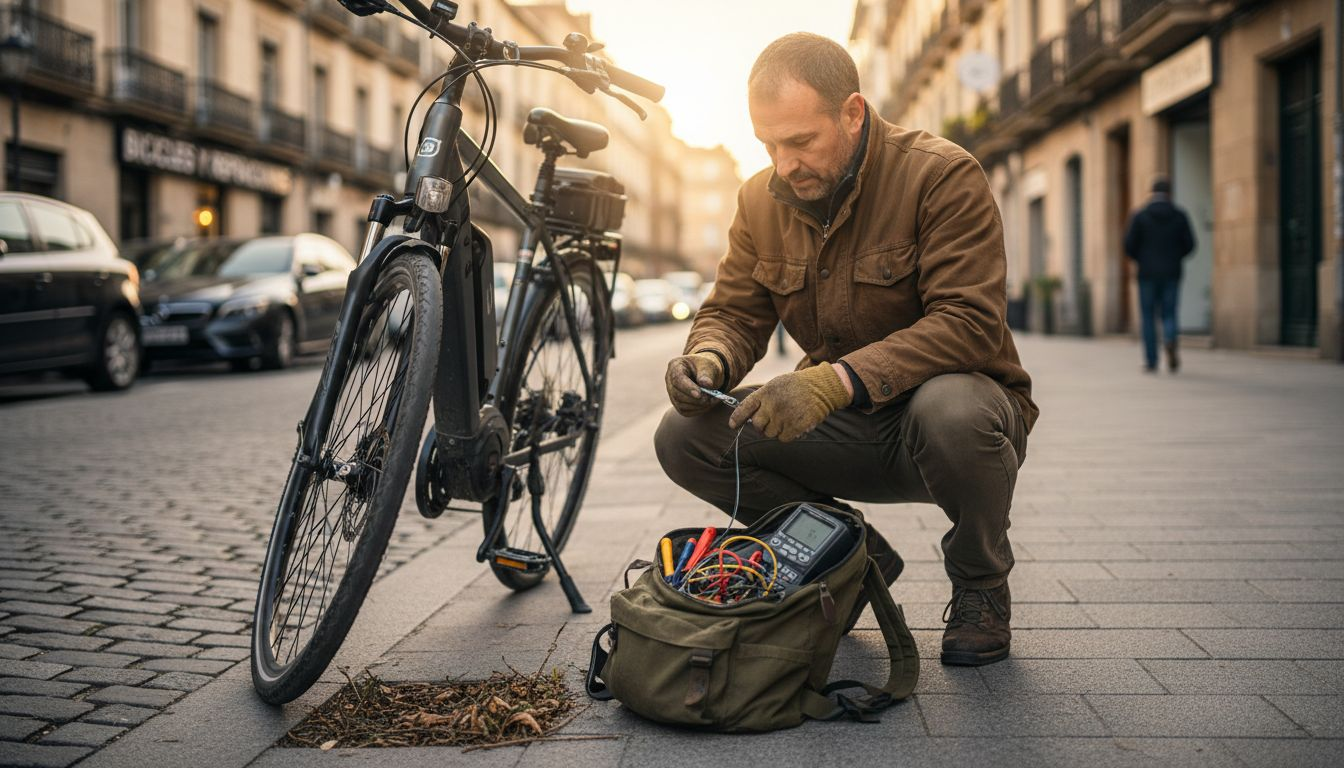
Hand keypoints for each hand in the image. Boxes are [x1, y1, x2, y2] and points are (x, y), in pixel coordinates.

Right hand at [665, 351, 724, 415]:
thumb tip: (706, 384)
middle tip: (710, 398)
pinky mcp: (678, 404)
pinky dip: (699, 410)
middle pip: (677, 394)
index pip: (677, 379)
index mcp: (675, 366)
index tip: (699, 394)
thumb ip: (707, 374)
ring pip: (681, 405)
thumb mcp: (708, 365)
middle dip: (695, 399)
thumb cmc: (706, 367)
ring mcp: (672, 393)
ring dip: (699, 405)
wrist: (706, 373)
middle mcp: (670, 381)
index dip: (688, 388)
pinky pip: (686, 411)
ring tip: (713, 399)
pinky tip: (708, 404)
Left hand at [728, 363, 850, 441]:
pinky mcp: (795, 426)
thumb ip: (762, 399)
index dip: (737, 418)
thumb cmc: (797, 386)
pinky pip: (783, 438)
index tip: (732, 425)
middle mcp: (772, 405)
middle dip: (761, 426)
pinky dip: (788, 435)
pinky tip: (795, 424)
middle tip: (772, 421)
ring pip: (770, 434)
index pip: (745, 408)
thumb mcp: (776, 385)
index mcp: (766, 392)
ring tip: (788, 419)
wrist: (822, 387)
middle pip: (756, 425)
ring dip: (776, 430)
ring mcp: (784, 416)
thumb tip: (749, 418)